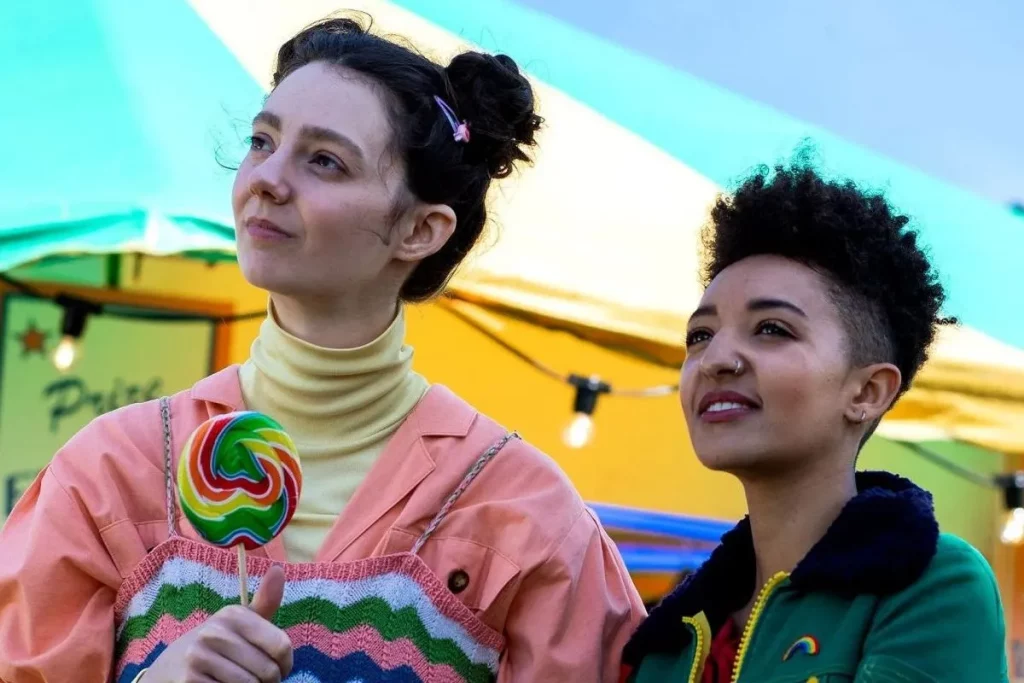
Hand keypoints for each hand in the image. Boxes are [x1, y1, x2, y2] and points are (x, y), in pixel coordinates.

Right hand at [143, 565, 292, 681]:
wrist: (168, 669)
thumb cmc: (215, 646)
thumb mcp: (238, 623)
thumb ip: (264, 602)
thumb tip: (279, 569)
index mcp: (233, 615)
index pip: (281, 646)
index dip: (286, 663)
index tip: (281, 668)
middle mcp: (215, 632)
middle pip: (268, 671)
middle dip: (269, 681)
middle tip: (258, 680)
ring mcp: (199, 657)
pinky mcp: (188, 681)